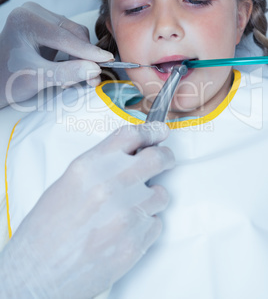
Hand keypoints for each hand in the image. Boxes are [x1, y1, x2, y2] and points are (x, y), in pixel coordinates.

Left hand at [0, 2, 112, 107]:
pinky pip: (72, 36)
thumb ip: (65, 73)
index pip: (63, 36)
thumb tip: (95, 70)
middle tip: (93, 79)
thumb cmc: (10, 80)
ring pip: (76, 34)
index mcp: (25, 20)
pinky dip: (76, 53)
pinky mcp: (48, 24)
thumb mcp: (37, 78)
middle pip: (73, 32)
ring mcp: (41, 16)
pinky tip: (71, 68)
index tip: (107, 61)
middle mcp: (33, 12)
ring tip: (76, 78)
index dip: (88, 51)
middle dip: (85, 56)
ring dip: (82, 56)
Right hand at [0, 122, 173, 297]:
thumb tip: (131, 155)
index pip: (131, 135)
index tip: (160, 133)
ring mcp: (127, 213)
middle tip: (165, 160)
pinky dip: (146, 224)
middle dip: (165, 157)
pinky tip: (125, 230)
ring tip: (130, 207)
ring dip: (151, 197)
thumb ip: (101, 165)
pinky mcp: (136, 241)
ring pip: (161, 194)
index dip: (151, 131)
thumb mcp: (69, 182)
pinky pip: (156, 223)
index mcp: (90, 166)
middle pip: (158, 158)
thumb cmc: (47, 228)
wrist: (38, 272)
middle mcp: (112, 185)